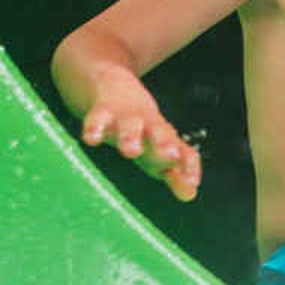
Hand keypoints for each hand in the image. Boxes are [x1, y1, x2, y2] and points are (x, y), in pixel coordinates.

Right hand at [78, 82, 200, 198]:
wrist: (115, 88)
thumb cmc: (142, 129)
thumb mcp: (159, 152)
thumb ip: (175, 175)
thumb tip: (190, 195)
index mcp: (165, 142)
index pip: (184, 152)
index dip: (189, 165)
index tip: (192, 183)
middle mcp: (150, 129)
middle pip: (160, 134)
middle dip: (164, 145)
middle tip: (171, 154)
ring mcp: (126, 119)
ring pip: (131, 126)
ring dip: (131, 137)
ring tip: (130, 150)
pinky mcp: (102, 112)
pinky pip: (97, 120)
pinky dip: (94, 128)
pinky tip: (91, 139)